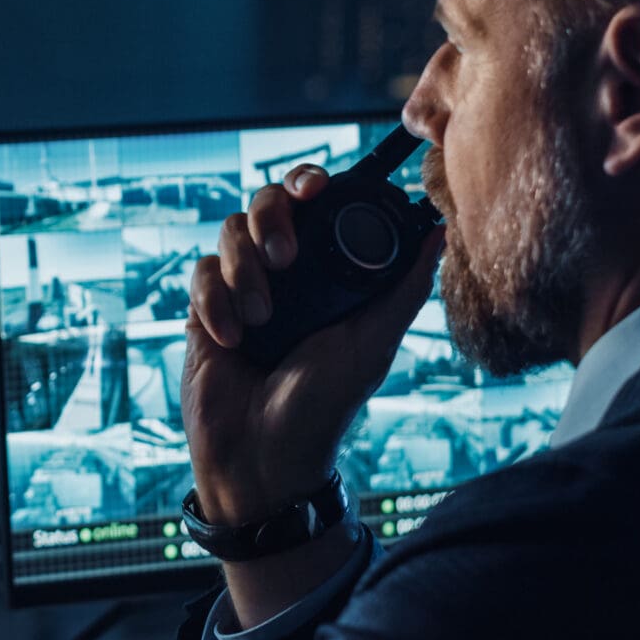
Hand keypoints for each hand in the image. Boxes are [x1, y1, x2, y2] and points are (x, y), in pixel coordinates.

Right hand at [183, 165, 444, 527]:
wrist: (263, 456)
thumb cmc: (323, 407)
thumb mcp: (372, 345)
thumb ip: (405, 289)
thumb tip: (439, 231)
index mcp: (326, 273)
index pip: (313, 204)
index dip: (309, 183)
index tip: (315, 188)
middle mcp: (283, 273)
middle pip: (265, 202)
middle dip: (271, 219)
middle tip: (285, 259)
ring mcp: (241, 288)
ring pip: (228, 232)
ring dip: (245, 270)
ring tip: (263, 319)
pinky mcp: (205, 311)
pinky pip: (201, 275)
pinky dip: (217, 303)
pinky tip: (233, 340)